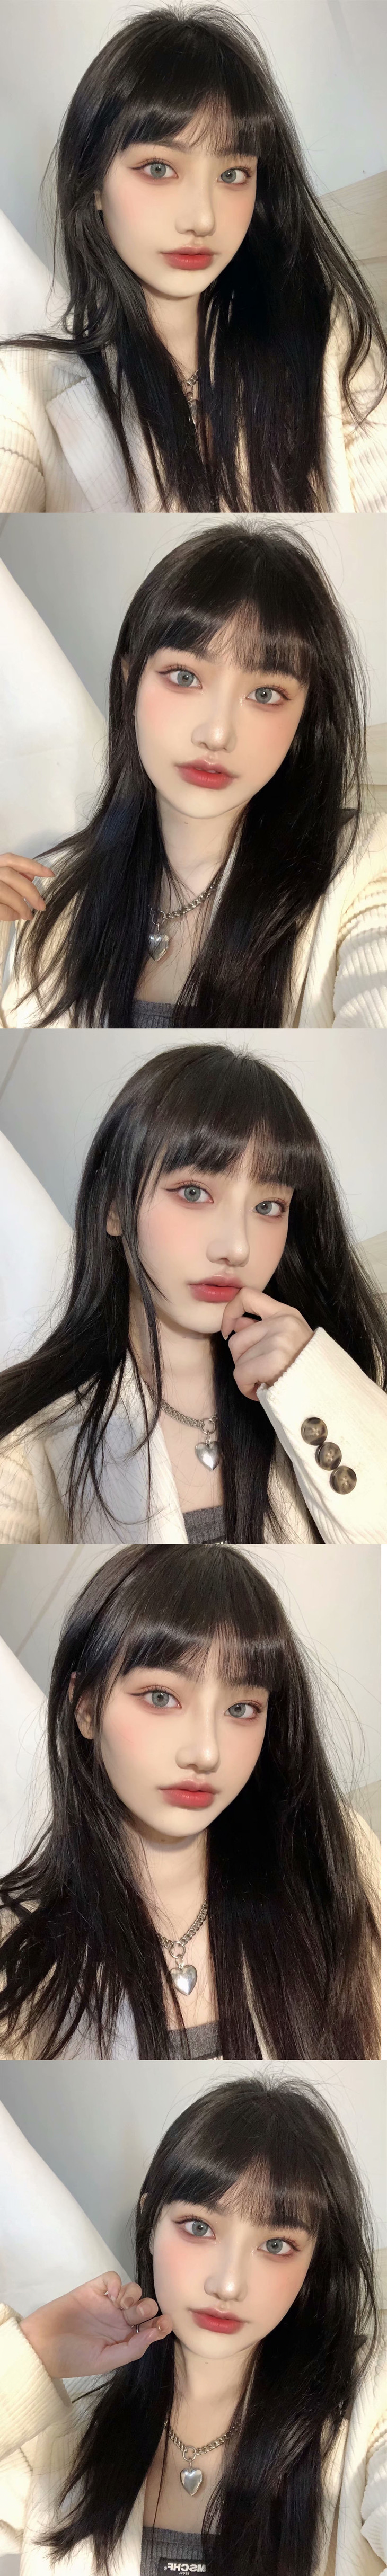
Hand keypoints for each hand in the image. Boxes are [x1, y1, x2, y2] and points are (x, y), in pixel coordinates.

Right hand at [0, 855, 53, 921]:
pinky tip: (15, 917)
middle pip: (11, 876)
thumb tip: (32, 876)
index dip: (33, 865)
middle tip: (42, 906)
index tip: (51, 874)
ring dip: (21, 905)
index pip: (12, 860)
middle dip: (30, 891)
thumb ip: (12, 875)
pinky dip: (10, 914)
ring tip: (28, 915)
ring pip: (5, 892)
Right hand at [20, 2272, 171, 2378]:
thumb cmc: (75, 2358)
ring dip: (134, 2295)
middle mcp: (119, 2319)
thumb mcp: (106, 2360)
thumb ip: (132, 2348)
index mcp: (125, 2338)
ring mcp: (107, 2303)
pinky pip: (112, 2278)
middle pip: (145, 2306)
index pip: (150, 2327)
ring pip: (133, 2290)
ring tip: (121, 2306)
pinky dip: (116, 2283)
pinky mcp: (94, 2289)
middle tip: (135, 2316)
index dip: (161, 2324)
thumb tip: (156, 2332)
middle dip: (147, 2309)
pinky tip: (110, 2294)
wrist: (43, 2346)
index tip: (164, 2324)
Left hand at [221, 1286, 312, 1394]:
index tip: (228, 1331)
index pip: (247, 1296)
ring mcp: (279, 1340)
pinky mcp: (274, 1361)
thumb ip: (262, 1329)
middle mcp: (283, 1322)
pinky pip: (241, 1375)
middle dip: (241, 1361)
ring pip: (238, 1361)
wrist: (326, 1389)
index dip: (230, 1313)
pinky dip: (246, 1388)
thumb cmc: (304, 1367)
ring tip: (264, 1382)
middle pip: (236, 1340)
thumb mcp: (289, 1338)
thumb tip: (235, 1324)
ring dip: (246, 1377)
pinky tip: (260, 1390)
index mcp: (286, 1313)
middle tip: (258, 1372)